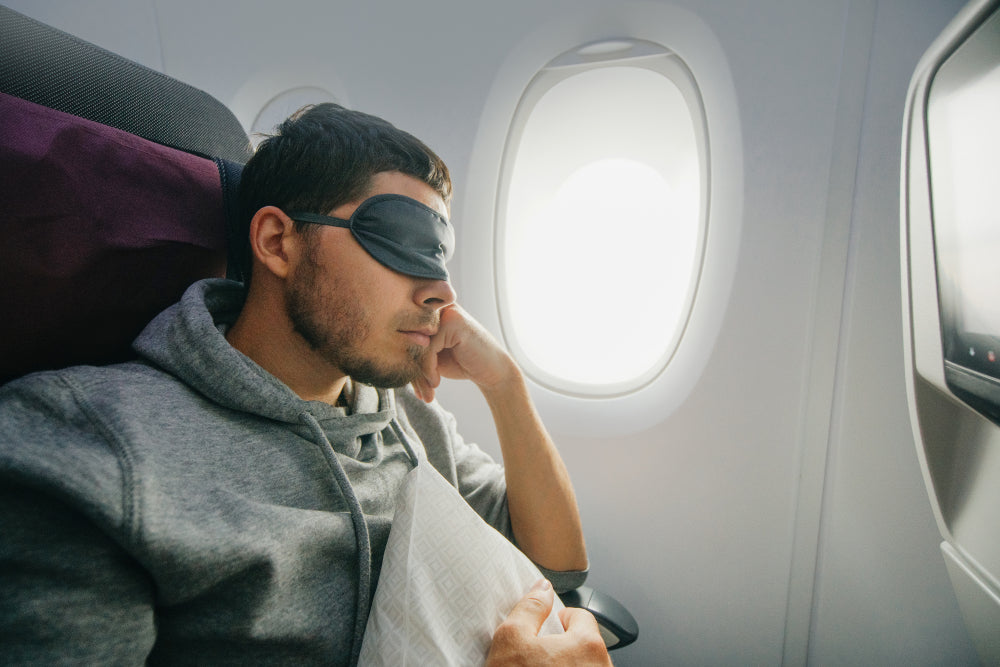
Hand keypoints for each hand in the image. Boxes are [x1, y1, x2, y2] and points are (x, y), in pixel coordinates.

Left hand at [412, 304, 516, 402]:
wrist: (492, 371)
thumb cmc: (460, 362)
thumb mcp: (430, 357)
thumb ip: (410, 350)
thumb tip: (378, 353)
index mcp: (428, 311)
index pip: (404, 332)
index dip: (404, 359)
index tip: (414, 384)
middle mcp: (436, 305)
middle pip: (408, 336)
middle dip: (410, 368)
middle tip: (420, 391)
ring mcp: (445, 310)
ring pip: (415, 342)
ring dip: (418, 371)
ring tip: (428, 389)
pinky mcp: (453, 320)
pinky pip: (427, 347)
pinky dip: (428, 368)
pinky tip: (436, 381)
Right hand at [486, 579, 611, 665]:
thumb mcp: (511, 639)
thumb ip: (530, 607)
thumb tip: (542, 588)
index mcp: (588, 645)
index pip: (581, 616)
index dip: (559, 620)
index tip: (545, 632)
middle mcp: (603, 666)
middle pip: (586, 643)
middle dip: (566, 645)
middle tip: (540, 657)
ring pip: (587, 664)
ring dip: (570, 665)